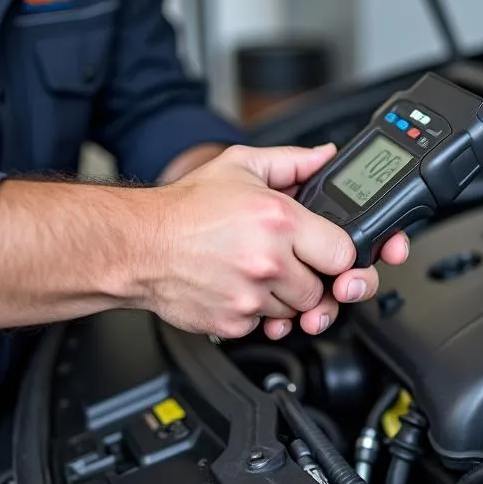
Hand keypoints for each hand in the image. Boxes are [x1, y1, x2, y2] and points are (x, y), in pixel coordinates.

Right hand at [146, 143, 409, 341]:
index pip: (345, 254)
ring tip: (262, 272)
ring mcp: (251, 297)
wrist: (137, 246)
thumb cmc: (184, 209)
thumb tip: (325, 156)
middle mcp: (269, 262)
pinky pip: (267, 327)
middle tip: (295, 262)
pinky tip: (244, 288)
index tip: (333, 252)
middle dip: (315, 277)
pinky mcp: (233, 324)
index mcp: (280, 221)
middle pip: (325, 289)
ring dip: (287, 297)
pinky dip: (261, 313)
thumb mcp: (241, 166)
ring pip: (298, 311)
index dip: (343, 254)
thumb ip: (292, 161)